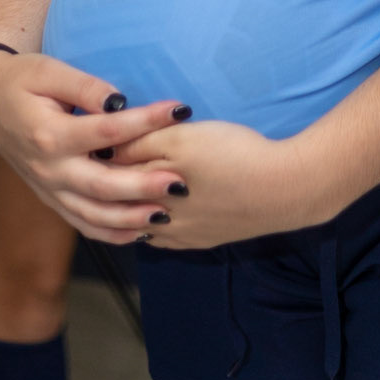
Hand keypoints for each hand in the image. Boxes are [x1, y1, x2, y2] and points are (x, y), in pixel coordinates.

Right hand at [0, 48, 189, 243]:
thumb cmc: (21, 81)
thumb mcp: (48, 71)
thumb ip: (85, 87)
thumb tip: (120, 101)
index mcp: (49, 135)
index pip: (106, 131)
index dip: (145, 121)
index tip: (180, 110)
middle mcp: (50, 169)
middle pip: (102, 185)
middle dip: (143, 187)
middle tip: (180, 183)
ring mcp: (50, 189)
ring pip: (93, 216)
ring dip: (131, 218)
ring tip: (167, 213)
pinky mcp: (52, 199)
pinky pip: (83, 224)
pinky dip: (113, 233)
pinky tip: (143, 230)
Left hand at [114, 119, 329, 249]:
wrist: (285, 190)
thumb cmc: (233, 156)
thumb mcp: (183, 138)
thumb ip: (141, 141)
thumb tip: (103, 146)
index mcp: (149, 191)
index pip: (109, 175)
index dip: (101, 156)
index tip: (94, 140)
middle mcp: (159, 220)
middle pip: (122, 203)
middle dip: (109, 184)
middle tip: (104, 162)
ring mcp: (181, 235)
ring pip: (140, 225)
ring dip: (129, 208)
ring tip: (124, 187)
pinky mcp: (202, 241)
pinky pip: (164, 238)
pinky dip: (153, 226)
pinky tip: (155, 216)